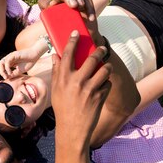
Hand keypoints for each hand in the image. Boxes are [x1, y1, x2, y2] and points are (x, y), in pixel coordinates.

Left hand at [0, 45, 43, 82]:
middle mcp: (7, 59)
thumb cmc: (28, 62)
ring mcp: (9, 57)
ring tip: (5, 77)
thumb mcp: (19, 71)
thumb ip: (12, 74)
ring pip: (0, 64)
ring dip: (1, 71)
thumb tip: (6, 78)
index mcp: (7, 63)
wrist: (35, 55)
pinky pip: (7, 62)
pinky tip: (10, 73)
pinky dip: (7, 68)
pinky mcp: (13, 55)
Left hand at [40, 0, 101, 45]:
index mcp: (50, 11)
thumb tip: (58, 39)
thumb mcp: (61, 39)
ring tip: (80, 7)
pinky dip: (89, 6)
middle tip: (73, 6)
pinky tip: (90, 18)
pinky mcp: (83, 1)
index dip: (46, 2)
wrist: (84, 40)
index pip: (43, 1)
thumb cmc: (69, 39)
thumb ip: (57, 36)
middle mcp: (59, 2)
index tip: (52, 6)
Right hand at [50, 31, 111, 145]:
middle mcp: (76, 81)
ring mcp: (89, 89)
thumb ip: (57, 72)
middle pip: (91, 58)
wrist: (72, 129)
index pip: (67, 54)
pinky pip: (107, 84)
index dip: (72, 41)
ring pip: (104, 69)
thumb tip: (55, 56)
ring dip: (106, 67)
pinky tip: (102, 87)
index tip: (76, 33)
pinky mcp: (100, 97)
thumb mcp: (55, 90)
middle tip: (101, 49)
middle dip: (99, 51)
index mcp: (63, 78)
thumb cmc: (62, 109)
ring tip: (106, 67)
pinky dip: (106, 84)